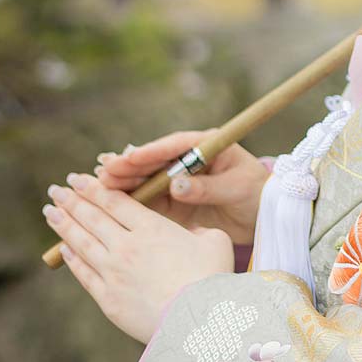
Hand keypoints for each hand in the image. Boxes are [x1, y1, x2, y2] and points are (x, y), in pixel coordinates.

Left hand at [44, 171, 233, 342]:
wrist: (196, 322)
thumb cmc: (210, 278)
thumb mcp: (215, 241)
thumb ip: (199, 229)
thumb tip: (192, 231)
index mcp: (151, 228)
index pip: (115, 201)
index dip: (93, 188)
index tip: (78, 178)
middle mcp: (127, 246)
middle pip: (92, 217)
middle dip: (72, 200)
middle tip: (56, 188)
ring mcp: (113, 272)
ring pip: (81, 242)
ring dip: (64, 224)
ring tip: (50, 210)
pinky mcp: (108, 298)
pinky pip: (83, 272)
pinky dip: (71, 257)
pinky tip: (63, 247)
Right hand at [90, 130, 270, 246]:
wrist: (263, 216)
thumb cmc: (255, 193)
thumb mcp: (235, 188)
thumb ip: (206, 187)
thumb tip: (176, 186)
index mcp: (206, 145)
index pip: (174, 146)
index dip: (151, 151)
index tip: (130, 157)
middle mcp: (188, 159)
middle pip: (154, 160)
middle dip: (129, 165)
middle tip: (104, 171)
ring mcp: (178, 179)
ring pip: (146, 178)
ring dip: (124, 180)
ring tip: (99, 182)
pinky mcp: (173, 200)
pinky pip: (148, 198)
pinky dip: (130, 198)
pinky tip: (108, 198)